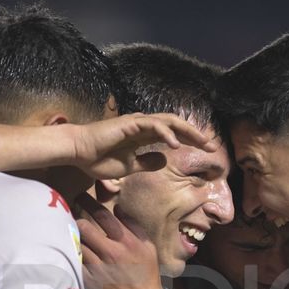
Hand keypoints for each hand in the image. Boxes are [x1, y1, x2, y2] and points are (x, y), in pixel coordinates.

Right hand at [71, 113, 215, 181]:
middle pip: (175, 125)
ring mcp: (136, 122)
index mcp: (143, 135)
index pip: (172, 134)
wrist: (78, 152)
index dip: (189, 140)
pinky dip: (165, 133)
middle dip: (194, 134)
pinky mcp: (130, 123)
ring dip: (186, 131)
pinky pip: (152, 126)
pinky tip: (176, 144)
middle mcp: (142, 125)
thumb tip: (163, 160)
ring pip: (167, 122)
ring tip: (201, 142)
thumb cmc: (98, 159)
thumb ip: (146, 162)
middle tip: (210, 145)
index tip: (205, 151)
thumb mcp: (129, 167)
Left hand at [75, 195, 165, 288]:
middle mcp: (111, 252)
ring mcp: (98, 267)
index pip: (103, 215)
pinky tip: (68, 250)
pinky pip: (74, 261)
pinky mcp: (88, 281)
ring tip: (66, 232)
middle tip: (69, 214)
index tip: (80, 197)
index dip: (89, 203)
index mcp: (126, 241)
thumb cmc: (146, 274)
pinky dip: (71, 254)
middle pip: (84, 227)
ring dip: (71, 237)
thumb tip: (117, 207)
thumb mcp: (148, 247)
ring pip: (77, 243)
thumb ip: (133, 226)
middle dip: (75, 219)